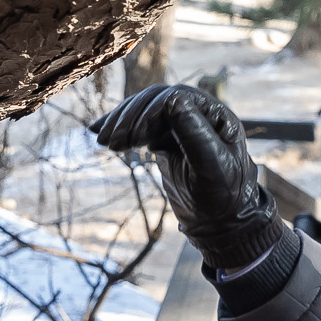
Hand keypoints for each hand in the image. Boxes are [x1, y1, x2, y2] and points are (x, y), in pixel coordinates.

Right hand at [89, 85, 286, 270]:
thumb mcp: (211, 166)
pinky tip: (97, 132)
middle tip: (110, 143)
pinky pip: (141, 126)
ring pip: (145, 111)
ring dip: (121, 123)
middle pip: (156, 100)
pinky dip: (120, 129)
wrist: (221, 223)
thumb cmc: (223, 197)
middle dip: (130, 118)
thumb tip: (172, 99)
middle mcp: (199, 114)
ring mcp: (181, 125)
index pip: (175, 98)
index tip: (131, 139)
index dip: (149, 112)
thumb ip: (194, 133)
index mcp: (216, 115)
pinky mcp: (167, 140)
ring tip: (104, 143)